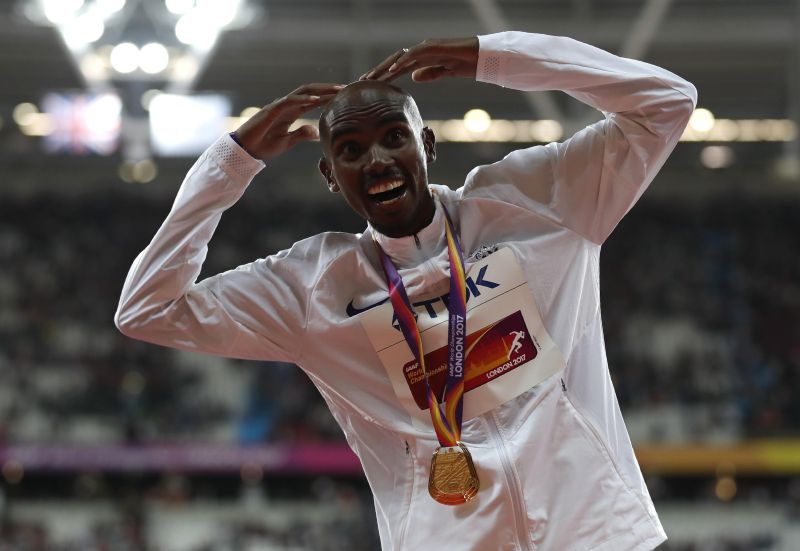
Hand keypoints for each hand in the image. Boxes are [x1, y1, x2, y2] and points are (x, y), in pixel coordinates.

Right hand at [233, 83, 343, 160]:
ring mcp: (279, 106)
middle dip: (328, 89)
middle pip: (311, 92)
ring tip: (337, 90)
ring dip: (321, 90)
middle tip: (347, 88)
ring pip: (303, 92)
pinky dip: (303, 99)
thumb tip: (317, 132)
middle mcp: (287, 106)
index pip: (313, 101)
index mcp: (291, 113)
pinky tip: (316, 100)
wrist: (245, 150)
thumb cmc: (263, 146)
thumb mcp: (287, 142)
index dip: (328, 97)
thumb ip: (302, 135)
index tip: (344, 97)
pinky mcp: (271, 110)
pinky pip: (289, 101)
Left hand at [360, 37, 478, 82]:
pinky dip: (402, 62)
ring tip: (372, 77)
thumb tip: (414, 77)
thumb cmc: (465, 63)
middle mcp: (421, 52)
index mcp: (422, 59)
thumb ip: (429, 73)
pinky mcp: (433, 47)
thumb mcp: (444, 72)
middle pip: (395, 62)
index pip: (399, 69)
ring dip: (384, 67)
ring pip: (400, 58)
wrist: (481, 56)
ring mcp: (426, 48)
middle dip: (378, 71)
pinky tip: (392, 70)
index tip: (372, 85)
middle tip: (362, 81)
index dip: (385, 76)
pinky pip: (414, 55)